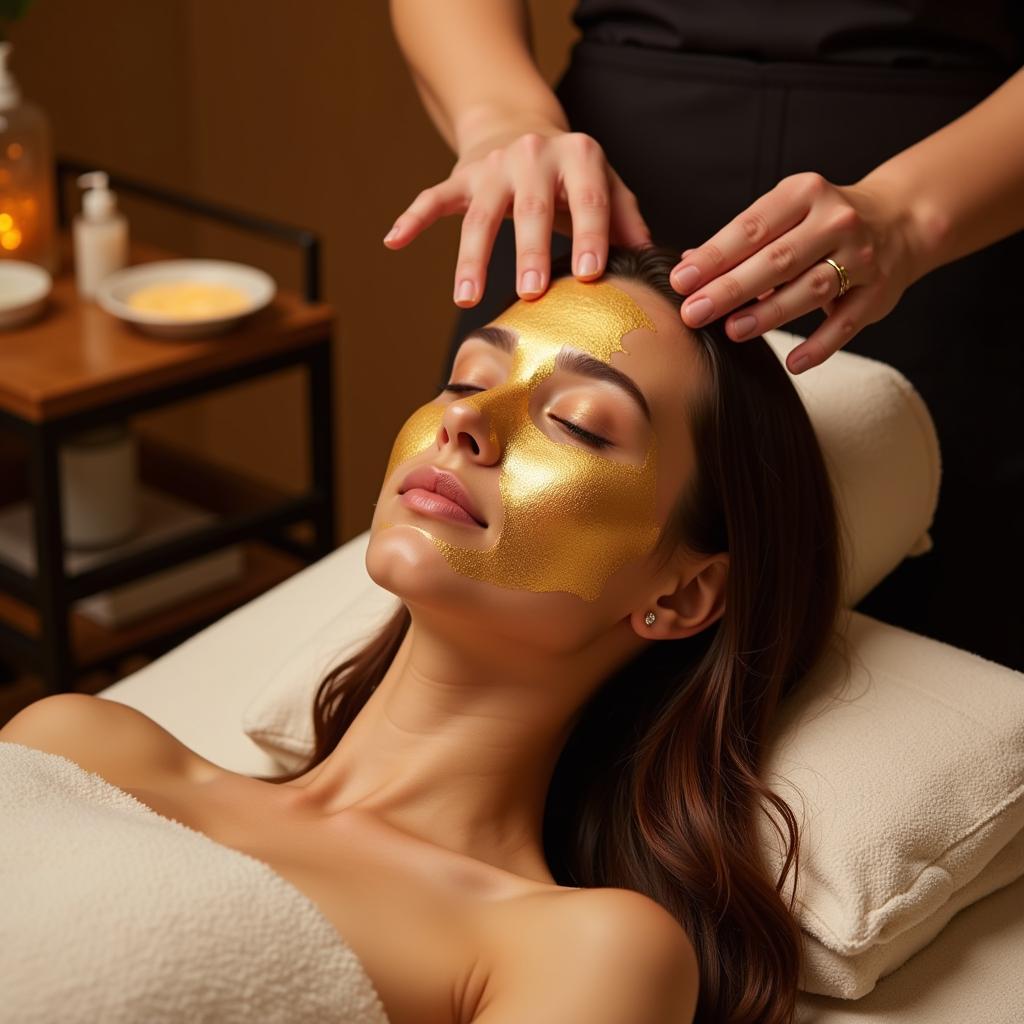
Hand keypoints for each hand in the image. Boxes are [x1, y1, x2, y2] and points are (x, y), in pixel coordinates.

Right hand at [382, 127, 651, 306]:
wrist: (519, 126)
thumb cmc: (570, 173)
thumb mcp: (605, 184)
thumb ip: (626, 218)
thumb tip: (652, 258)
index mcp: (578, 155)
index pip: (587, 199)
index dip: (589, 236)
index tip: (589, 275)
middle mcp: (533, 154)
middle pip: (529, 208)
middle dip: (528, 252)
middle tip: (531, 294)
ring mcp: (491, 166)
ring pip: (478, 214)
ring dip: (471, 258)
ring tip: (465, 298)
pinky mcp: (460, 178)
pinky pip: (432, 199)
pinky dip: (412, 219)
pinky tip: (394, 241)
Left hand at [669, 172, 925, 373]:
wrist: (899, 221)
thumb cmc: (821, 223)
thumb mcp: (783, 214)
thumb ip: (739, 240)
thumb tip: (686, 264)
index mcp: (804, 194)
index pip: (751, 228)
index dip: (714, 257)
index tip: (681, 282)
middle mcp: (835, 221)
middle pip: (776, 260)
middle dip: (730, 289)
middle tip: (694, 313)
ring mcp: (861, 257)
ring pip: (809, 289)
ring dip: (769, 313)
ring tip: (733, 330)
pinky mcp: (877, 293)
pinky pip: (845, 323)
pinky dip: (820, 345)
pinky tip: (794, 362)